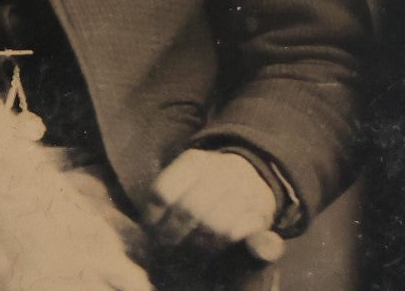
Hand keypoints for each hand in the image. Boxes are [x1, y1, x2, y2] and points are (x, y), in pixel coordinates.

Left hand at [145, 149, 276, 253]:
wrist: (253, 174)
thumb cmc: (208, 180)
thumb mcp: (185, 174)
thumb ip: (165, 193)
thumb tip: (147, 222)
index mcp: (195, 161)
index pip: (164, 191)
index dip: (153, 215)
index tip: (150, 228)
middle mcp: (220, 172)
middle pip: (188, 210)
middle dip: (173, 232)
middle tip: (166, 244)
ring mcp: (243, 191)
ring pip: (212, 225)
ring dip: (196, 241)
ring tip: (188, 245)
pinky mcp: (261, 213)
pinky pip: (235, 235)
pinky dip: (219, 244)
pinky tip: (210, 245)